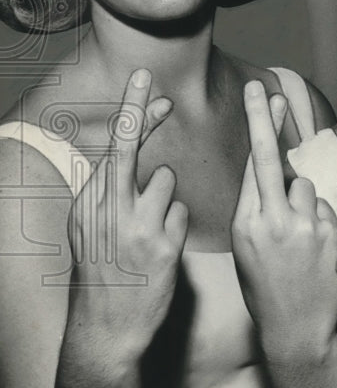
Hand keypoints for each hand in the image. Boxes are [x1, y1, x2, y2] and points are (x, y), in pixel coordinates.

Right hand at [60, 68, 186, 379]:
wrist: (106, 324)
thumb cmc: (103, 271)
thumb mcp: (91, 229)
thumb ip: (107, 192)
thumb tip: (123, 156)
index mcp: (89, 204)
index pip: (112, 148)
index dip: (134, 114)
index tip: (146, 84)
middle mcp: (107, 210)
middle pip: (127, 146)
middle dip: (137, 108)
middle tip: (147, 76)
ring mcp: (135, 227)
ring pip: (166, 181)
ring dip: (166, 199)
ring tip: (150, 232)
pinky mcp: (162, 245)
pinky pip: (182, 213)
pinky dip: (176, 225)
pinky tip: (162, 250)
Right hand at [232, 80, 336, 371]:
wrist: (294, 327)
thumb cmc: (265, 284)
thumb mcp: (246, 247)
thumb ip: (256, 207)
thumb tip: (268, 168)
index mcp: (243, 224)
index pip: (251, 165)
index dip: (259, 127)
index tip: (262, 96)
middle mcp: (269, 222)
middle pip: (270, 159)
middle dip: (264, 121)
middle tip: (268, 90)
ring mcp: (301, 227)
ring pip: (304, 186)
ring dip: (302, 201)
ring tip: (296, 237)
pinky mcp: (328, 235)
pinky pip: (325, 208)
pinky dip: (320, 219)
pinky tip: (314, 247)